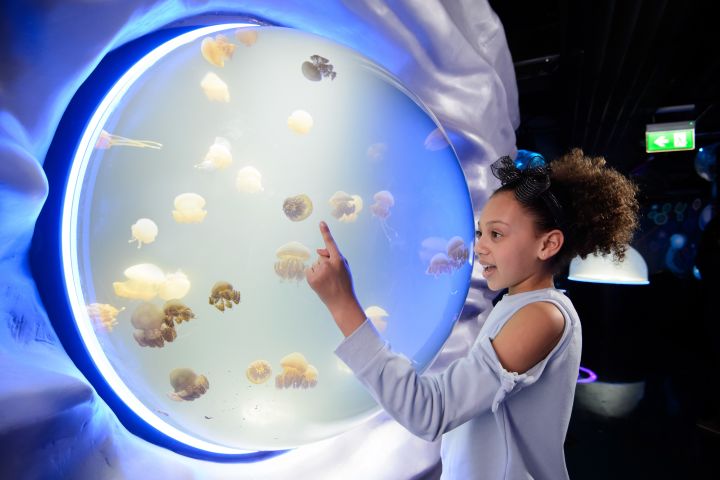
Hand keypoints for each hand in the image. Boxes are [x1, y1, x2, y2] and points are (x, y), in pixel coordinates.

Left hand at [306, 221, 365, 335]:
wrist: (341, 301)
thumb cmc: (344, 282)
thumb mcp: (344, 267)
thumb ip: (333, 255)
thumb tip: (317, 250)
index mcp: (339, 260)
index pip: (331, 243)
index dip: (326, 232)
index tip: (321, 222)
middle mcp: (328, 264)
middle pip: (321, 256)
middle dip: (325, 263)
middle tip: (332, 276)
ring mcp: (319, 271)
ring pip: (315, 264)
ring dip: (319, 270)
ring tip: (327, 281)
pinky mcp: (311, 279)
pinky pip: (310, 270)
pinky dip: (313, 275)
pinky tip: (320, 283)